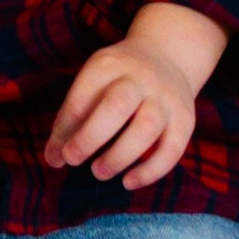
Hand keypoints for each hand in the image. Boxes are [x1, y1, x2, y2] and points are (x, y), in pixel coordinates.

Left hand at [44, 19, 211, 190]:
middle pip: (118, 105)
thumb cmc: (117, 79)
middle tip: (73, 160)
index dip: (66, 128)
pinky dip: (150, 171)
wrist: (166, 56)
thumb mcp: (92, 83)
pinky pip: (172, 149)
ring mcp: (166, 98)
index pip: (84, 96)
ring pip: (147, 127)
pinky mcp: (185, 119)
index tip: (59, 154)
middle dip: (91, 137)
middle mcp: (140, 78)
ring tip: (98, 172)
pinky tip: (128, 182)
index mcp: (109, 64)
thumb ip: (71, 119)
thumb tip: (54, 159)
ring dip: (120, 155)